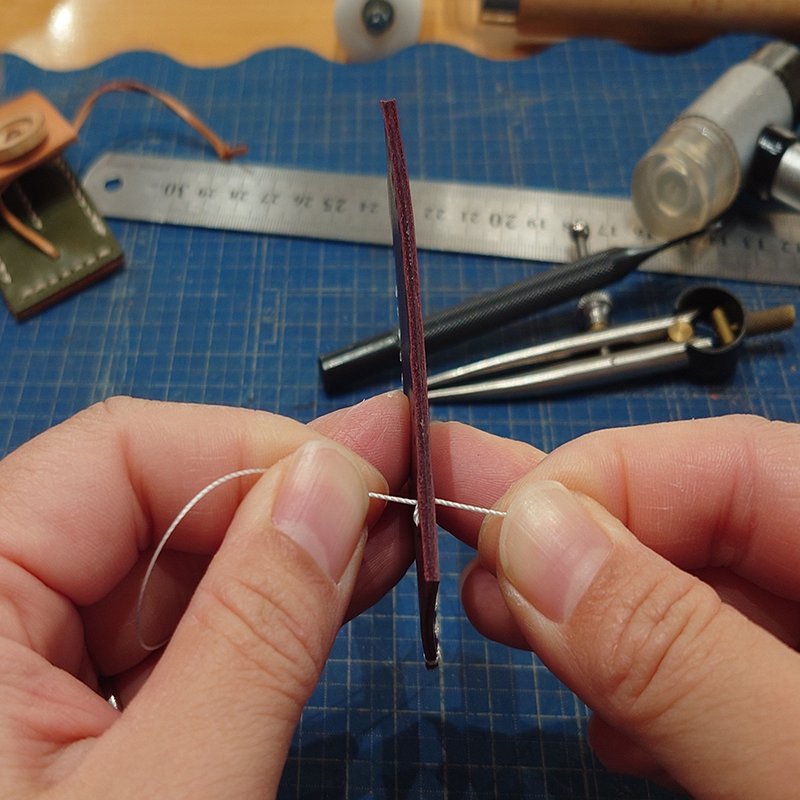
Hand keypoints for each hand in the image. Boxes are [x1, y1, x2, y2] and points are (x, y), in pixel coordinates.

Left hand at [0, 393, 410, 797]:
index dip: (253, 452)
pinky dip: (258, 621)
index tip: (363, 481)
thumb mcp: (171, 789)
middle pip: (150, 506)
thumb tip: (335, 480)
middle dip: (286, 504)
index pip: (116, 453)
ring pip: (171, 573)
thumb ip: (254, 630)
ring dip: (287, 560)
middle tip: (400, 490)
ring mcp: (23, 665)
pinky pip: (171, 636)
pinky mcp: (63, 712)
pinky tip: (331, 592)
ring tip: (388, 536)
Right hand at [431, 415, 799, 797]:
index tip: (493, 539)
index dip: (596, 479)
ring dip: (587, 617)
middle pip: (695, 523)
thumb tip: (527, 534)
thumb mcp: (794, 768)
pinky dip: (637, 684)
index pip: (724, 458)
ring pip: (688, 598)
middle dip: (570, 544)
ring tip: (506, 625)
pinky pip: (706, 669)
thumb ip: (670, 646)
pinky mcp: (788, 716)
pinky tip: (607, 723)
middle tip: (466, 560)